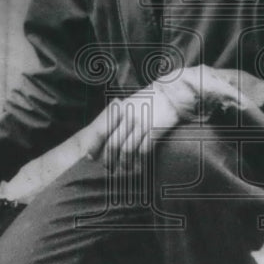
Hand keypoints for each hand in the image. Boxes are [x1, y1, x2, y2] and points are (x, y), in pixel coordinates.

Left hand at [86, 68, 203, 174]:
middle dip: (108, 160)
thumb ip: (117, 116)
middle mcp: (128, 117)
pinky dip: (139, 162)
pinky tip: (138, 166)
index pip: (101, 131)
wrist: (172, 94)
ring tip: (123, 170)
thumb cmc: (150, 99)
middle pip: (112, 144)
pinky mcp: (155, 131)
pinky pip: (143, 151)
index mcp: (119, 110)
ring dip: (124, 164)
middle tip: (108, 168)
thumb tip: (105, 133)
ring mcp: (142, 124)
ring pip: (127, 151)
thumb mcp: (130, 103)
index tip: (91, 157)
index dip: (94, 146)